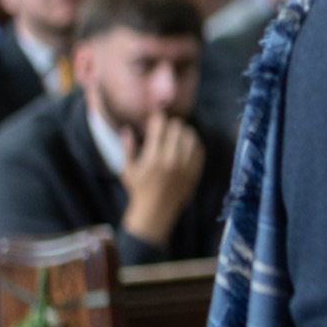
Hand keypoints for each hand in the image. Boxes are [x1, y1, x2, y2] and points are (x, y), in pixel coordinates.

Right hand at [120, 111, 204, 247]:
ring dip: (184, 132)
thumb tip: (127, 129)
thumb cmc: (138, 189)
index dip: (158, 118)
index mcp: (153, 159)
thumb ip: (127, 148)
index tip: (156, 116)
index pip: (159, 129)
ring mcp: (185, 167)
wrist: (156, 211)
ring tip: (178, 133)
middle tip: (167, 125)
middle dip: (171, 124)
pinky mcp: (194, 173)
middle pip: (177, 130)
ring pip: (191, 138)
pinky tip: (187, 144)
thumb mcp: (127, 169)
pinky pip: (199, 151)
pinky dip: (194, 144)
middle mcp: (171, 161)